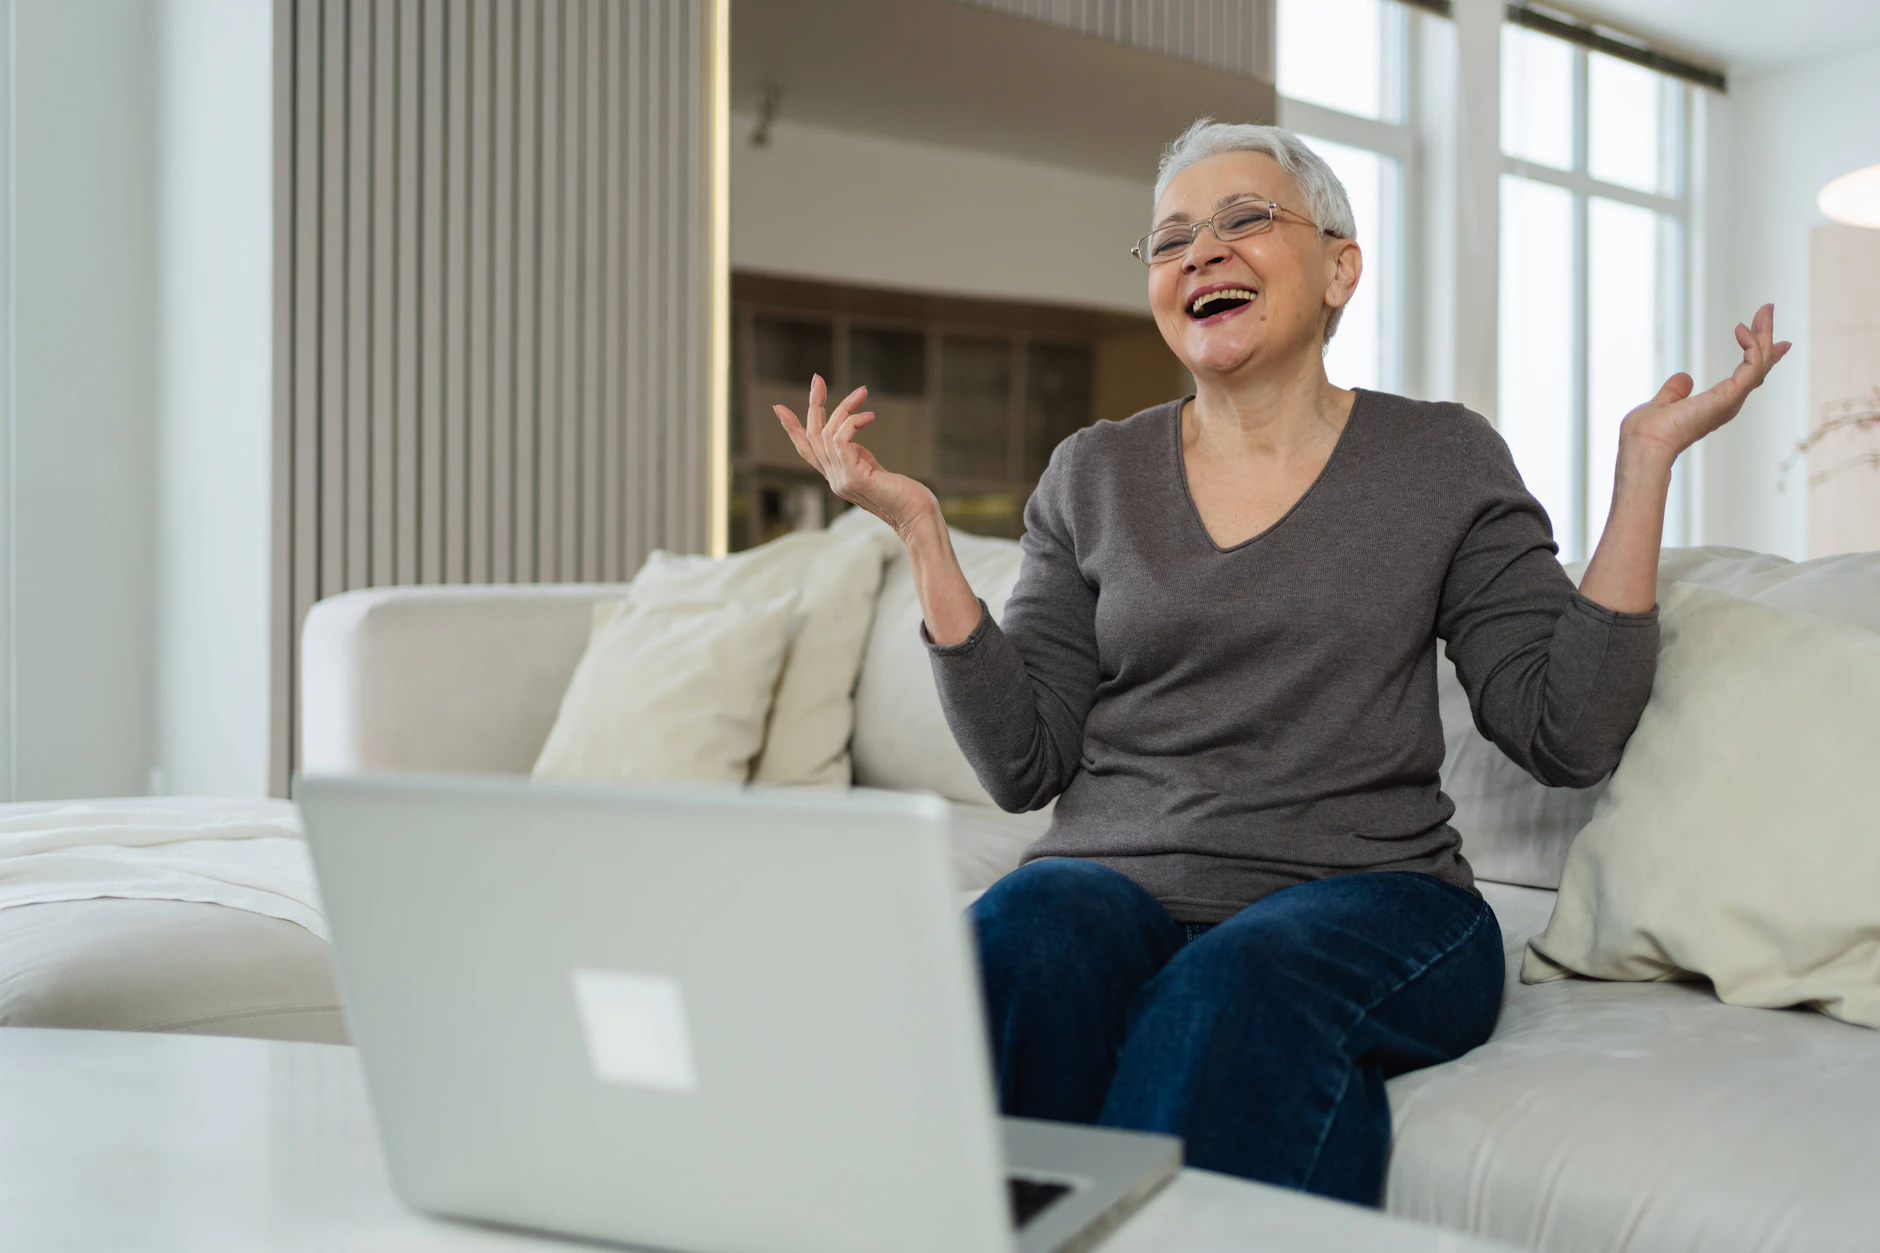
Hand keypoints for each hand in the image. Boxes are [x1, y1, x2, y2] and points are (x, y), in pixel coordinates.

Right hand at [774, 374, 938, 535]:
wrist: (917, 519)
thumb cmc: (905, 496)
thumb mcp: (874, 470)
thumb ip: (858, 455)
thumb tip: (851, 429)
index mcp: (837, 477)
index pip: (807, 451)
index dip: (792, 429)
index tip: (779, 408)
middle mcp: (834, 479)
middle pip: (811, 437)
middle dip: (814, 405)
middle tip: (817, 378)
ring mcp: (842, 480)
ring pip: (827, 434)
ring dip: (844, 407)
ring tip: (862, 393)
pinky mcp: (854, 477)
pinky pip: (841, 440)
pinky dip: (852, 421)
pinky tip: (869, 416)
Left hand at [1620, 303, 1791, 461]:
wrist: (1644, 444)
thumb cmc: (1647, 432)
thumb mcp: (1662, 404)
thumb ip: (1674, 391)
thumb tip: (1684, 378)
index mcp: (1716, 405)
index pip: (1747, 377)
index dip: (1760, 356)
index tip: (1776, 341)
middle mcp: (1729, 404)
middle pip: (1758, 366)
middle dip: (1765, 337)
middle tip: (1768, 310)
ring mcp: (1732, 401)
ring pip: (1759, 363)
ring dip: (1764, 334)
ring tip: (1765, 310)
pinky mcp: (1730, 396)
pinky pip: (1752, 366)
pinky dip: (1752, 346)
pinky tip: (1743, 329)